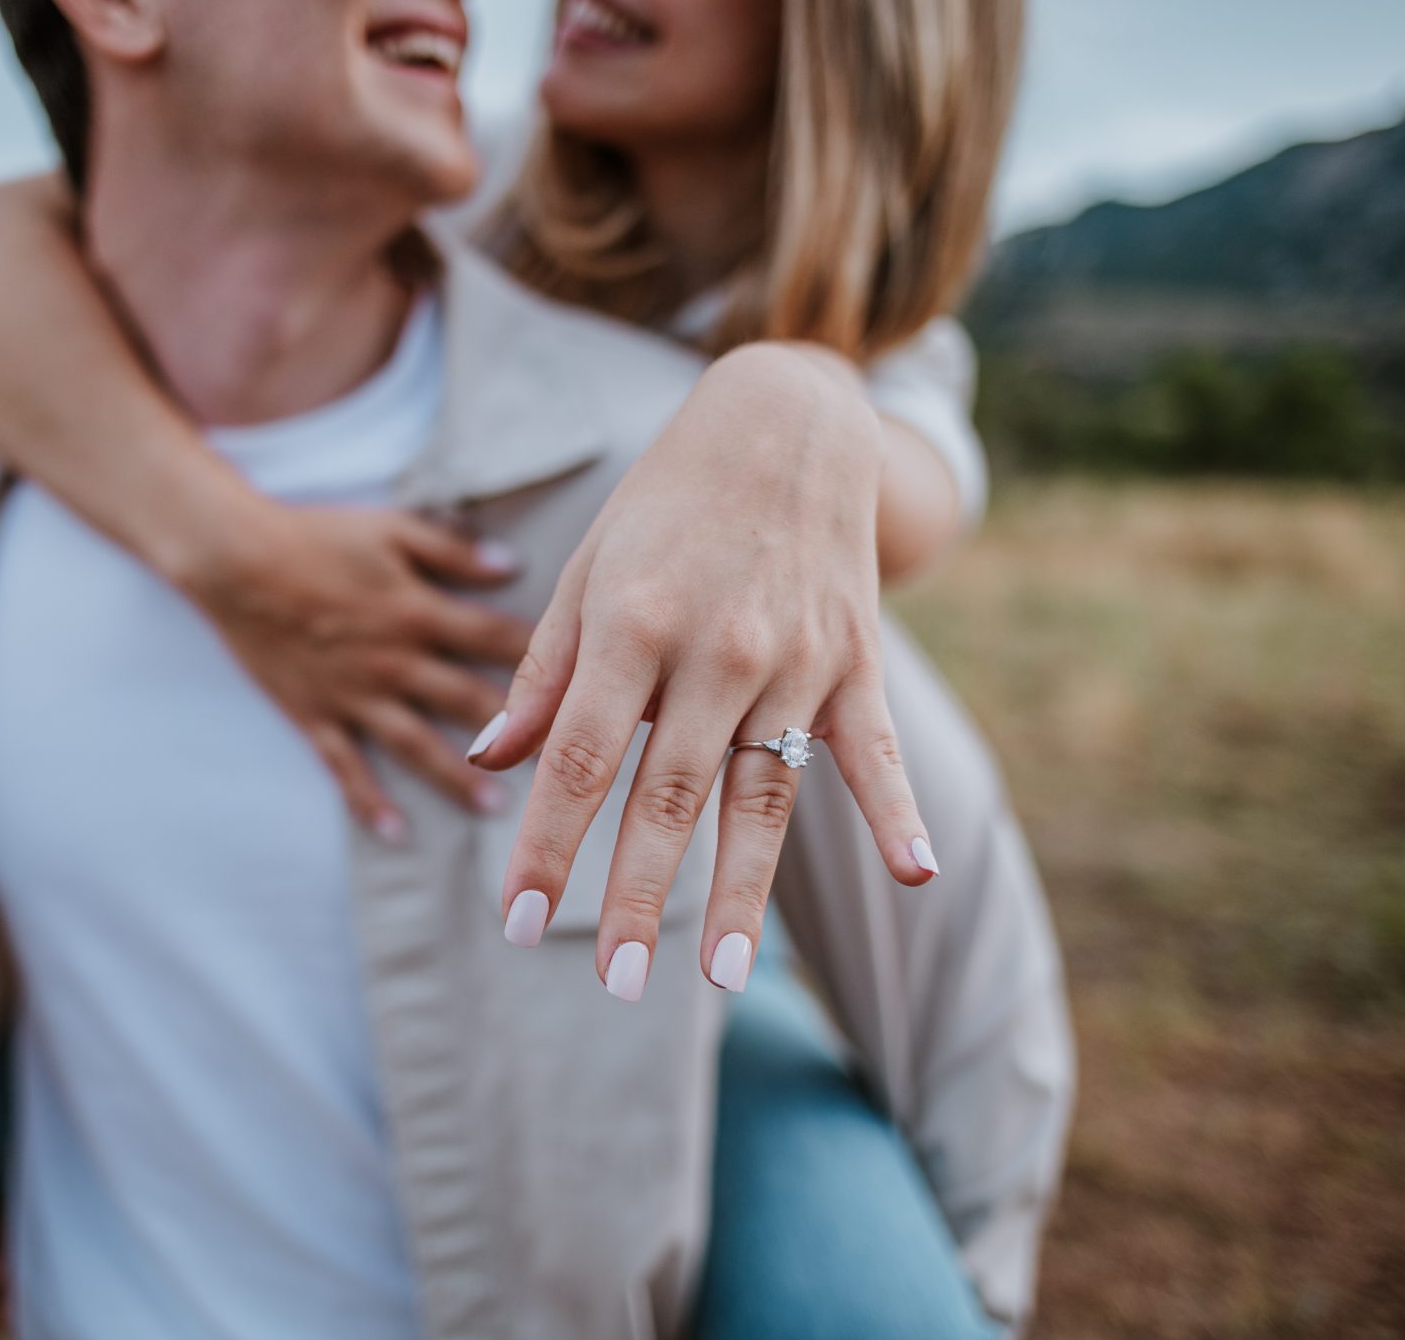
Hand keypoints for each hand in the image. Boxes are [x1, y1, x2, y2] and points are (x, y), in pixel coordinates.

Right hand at [178, 500, 533, 838]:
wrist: (234, 561)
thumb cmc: (317, 537)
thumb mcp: (391, 529)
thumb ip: (452, 549)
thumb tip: (514, 566)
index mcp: (418, 610)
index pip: (497, 641)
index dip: (548, 661)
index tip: (591, 687)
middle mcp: (393, 660)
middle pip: (468, 701)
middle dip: (519, 735)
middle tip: (565, 769)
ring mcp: (354, 693)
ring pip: (416, 744)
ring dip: (457, 779)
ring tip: (498, 811)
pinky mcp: (315, 715)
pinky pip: (346, 767)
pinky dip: (368, 801)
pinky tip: (395, 832)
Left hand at [471, 343, 935, 996]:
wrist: (782, 420)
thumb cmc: (662, 504)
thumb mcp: (584, 570)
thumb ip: (541, 671)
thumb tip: (489, 756)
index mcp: (630, 623)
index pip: (578, 760)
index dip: (547, 847)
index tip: (518, 924)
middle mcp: (713, 647)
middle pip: (667, 793)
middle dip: (636, 894)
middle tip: (612, 985)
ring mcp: (792, 657)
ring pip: (762, 793)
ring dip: (741, 888)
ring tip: (721, 975)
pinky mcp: (855, 661)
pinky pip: (876, 750)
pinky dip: (898, 810)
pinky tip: (915, 874)